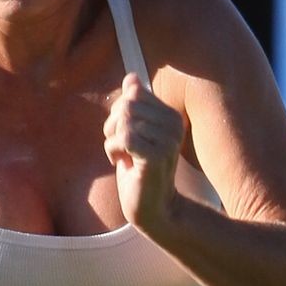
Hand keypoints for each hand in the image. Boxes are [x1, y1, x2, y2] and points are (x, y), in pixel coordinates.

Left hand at [103, 72, 182, 232]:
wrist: (152, 208)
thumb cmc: (139, 171)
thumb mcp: (134, 133)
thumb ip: (134, 107)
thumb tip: (131, 77)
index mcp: (170, 115)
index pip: (133, 93)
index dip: (118, 114)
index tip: (124, 136)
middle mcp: (174, 124)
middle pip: (126, 104)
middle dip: (112, 125)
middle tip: (119, 147)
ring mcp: (168, 140)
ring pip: (123, 121)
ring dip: (112, 140)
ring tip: (122, 157)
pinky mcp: (158, 156)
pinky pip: (124, 137)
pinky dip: (113, 150)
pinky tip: (120, 163)